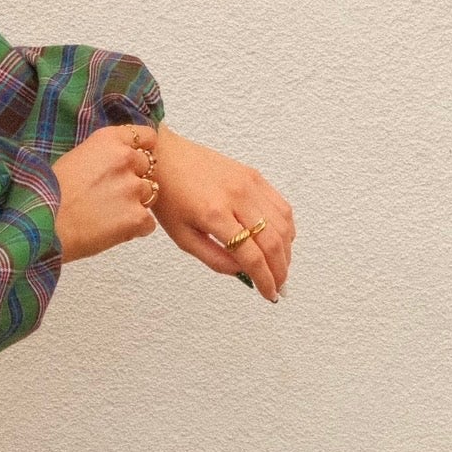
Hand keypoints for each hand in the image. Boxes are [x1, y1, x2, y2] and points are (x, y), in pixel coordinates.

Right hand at [50, 123, 161, 262]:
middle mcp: (125, 159)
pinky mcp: (137, 217)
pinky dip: (133, 228)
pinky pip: (147, 223)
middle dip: (135, 179)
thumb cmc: (47, 193)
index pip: (148, 136)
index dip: (143, 150)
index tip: (134, 161)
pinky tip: (110, 230)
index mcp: (109, 140)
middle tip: (111, 193)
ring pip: (149, 195)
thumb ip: (101, 154)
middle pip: (149, 167)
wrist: (40, 224)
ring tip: (107, 214)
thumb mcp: (73, 157)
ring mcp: (133, 188)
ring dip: (134, 204)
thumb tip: (113, 161)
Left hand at [149, 126, 294, 302]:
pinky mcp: (254, 175)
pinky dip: (287, 228)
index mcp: (213, 214)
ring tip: (280, 268)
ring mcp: (248, 184)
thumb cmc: (169, 196)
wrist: (165, 157)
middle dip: (280, 270)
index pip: (250, 255)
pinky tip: (281, 242)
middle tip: (278, 287)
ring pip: (283, 224)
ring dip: (287, 251)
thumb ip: (213, 258)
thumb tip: (241, 272)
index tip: (268, 293)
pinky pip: (281, 206)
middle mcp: (236, 197)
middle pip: (272, 242)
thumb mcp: (182, 236)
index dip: (264, 279)